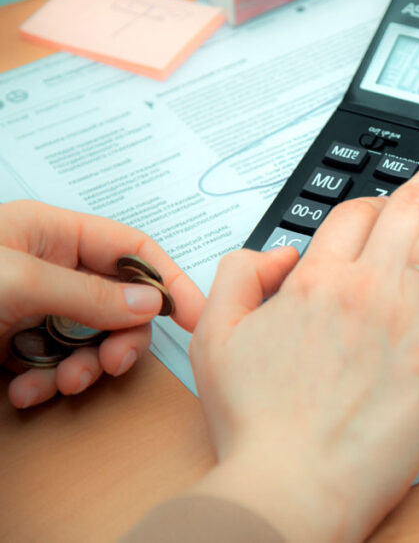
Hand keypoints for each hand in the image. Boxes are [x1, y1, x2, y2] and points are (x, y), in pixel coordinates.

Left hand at [0, 200, 205, 407]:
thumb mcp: (19, 283)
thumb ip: (88, 293)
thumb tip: (149, 303)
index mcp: (51, 235)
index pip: (130, 250)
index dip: (167, 280)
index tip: (193, 315)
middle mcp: (46, 269)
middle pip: (116, 303)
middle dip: (119, 339)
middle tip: (115, 362)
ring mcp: (28, 308)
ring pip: (88, 341)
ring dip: (82, 368)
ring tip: (61, 383)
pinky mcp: (9, 344)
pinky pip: (52, 366)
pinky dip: (44, 384)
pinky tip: (25, 390)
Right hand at [186, 160, 418, 541]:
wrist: (288, 485)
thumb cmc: (257, 427)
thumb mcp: (215, 339)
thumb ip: (236, 278)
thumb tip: (277, 254)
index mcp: (316, 280)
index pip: (355, 215)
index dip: (377, 203)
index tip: (393, 207)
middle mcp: (367, 286)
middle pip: (410, 208)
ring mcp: (410, 317)